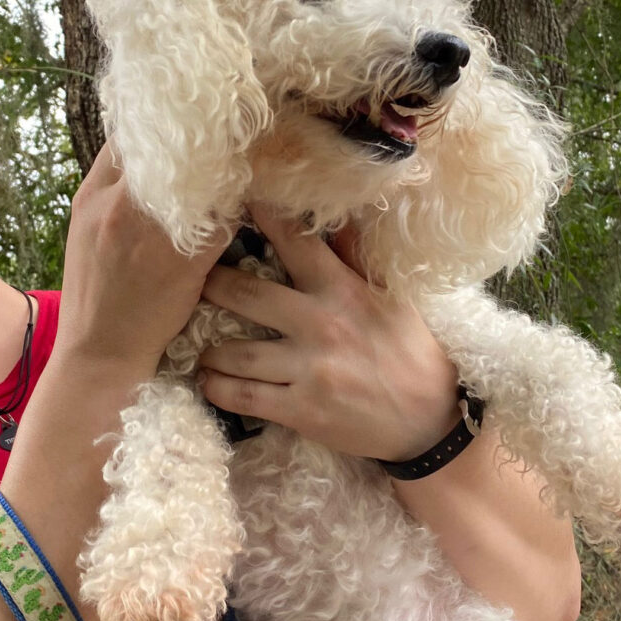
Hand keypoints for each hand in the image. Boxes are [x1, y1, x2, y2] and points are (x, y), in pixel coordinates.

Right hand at [53, 141, 225, 376]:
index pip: (129, 138)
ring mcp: (151, 232)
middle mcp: (118, 206)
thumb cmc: (96, 293)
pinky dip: (239, 211)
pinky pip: (223, 220)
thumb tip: (150, 162)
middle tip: (229, 132)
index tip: (189, 126)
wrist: (101, 350)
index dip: (162, 128)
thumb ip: (113, 194)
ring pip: (202, 180)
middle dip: (200, 141)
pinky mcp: (185, 261)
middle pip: (168, 150)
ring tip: (248, 162)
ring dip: (227, 171)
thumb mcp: (88, 232)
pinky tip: (251, 207)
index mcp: (92, 196)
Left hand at [196, 206, 459, 458]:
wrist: (430, 421)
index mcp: (343, 291)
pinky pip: (242, 396)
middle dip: (211, 284)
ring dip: (210, 349)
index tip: (237, 199)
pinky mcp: (300, 410)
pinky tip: (210, 381)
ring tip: (201, 346)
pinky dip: (218, 388)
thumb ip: (358, 258)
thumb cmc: (411, 352)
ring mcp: (307, 369)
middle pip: (245, 294)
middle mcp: (320, 325)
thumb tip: (339, 214)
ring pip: (235, 352)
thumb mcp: (393, 297)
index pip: (296, 243)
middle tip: (191, 281)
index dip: (264, 217)